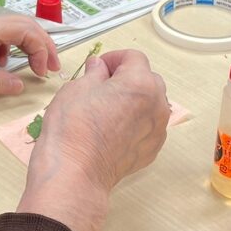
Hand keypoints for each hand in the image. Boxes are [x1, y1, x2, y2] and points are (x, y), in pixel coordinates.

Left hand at [0, 15, 59, 93]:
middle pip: (24, 25)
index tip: (44, 72)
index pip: (26, 29)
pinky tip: (1, 66)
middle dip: (42, 45)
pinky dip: (8, 49)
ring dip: (27, 46)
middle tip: (51, 69)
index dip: (42, 48)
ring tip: (32, 67)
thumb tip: (20, 85)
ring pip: (12, 29)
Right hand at [17, 49, 168, 230]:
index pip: (133, 58)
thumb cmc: (73, 129)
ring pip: (149, 104)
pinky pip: (147, 126)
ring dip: (132, 100)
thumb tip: (99, 69)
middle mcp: (156, 105)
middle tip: (101, 85)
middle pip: (147, 79)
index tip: (99, 66)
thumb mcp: (76, 87)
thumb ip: (94, 73)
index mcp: (140, 83)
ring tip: (105, 109)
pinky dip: (134, 122)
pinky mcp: (150, 150)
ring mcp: (156, 130)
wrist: (75, 173)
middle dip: (126, 77)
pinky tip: (111, 129)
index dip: (113, 58)